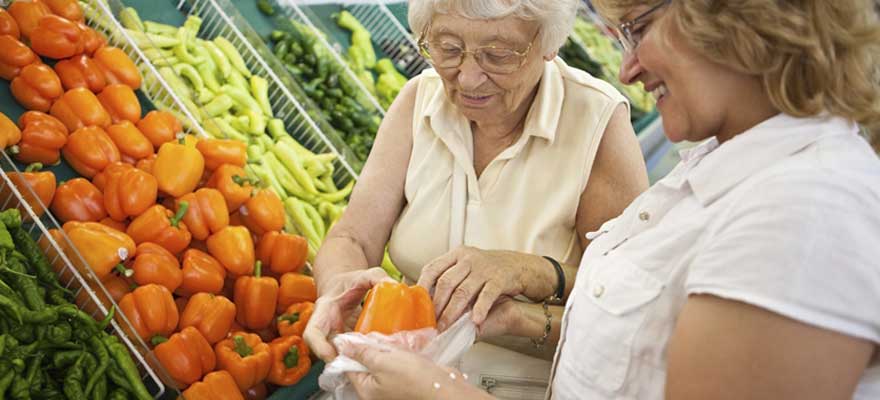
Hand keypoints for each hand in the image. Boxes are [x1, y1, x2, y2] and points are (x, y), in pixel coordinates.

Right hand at [303, 267, 390, 361]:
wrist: (347, 286)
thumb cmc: (351, 280)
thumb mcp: (363, 274)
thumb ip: (376, 276)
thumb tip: (391, 284)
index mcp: (324, 311)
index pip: (312, 333)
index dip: (319, 347)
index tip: (332, 354)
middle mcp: (327, 328)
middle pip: (326, 351)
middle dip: (340, 360)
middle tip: (358, 364)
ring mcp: (338, 336)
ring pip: (341, 355)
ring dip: (354, 360)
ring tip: (371, 361)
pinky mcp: (349, 342)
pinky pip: (354, 352)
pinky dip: (365, 356)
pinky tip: (379, 355)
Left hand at [343, 343, 483, 399]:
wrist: (442, 387)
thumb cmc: (414, 379)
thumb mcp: (382, 361)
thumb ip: (361, 353)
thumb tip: (342, 346)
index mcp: (366, 390)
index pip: (349, 367)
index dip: (350, 350)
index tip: (353, 335)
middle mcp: (377, 391)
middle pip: (366, 364)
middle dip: (371, 349)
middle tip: (377, 339)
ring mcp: (392, 386)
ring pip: (382, 362)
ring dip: (386, 350)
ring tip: (393, 345)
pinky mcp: (405, 381)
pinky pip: (396, 364)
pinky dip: (398, 355)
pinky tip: (404, 349)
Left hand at [417, 247, 527, 330]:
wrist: (516, 265)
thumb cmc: (485, 269)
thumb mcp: (465, 265)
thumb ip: (447, 276)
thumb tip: (424, 298)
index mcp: (456, 255)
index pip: (432, 268)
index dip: (423, 286)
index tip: (416, 304)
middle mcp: (468, 259)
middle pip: (446, 283)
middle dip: (436, 305)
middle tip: (430, 322)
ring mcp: (484, 269)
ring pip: (463, 292)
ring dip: (452, 312)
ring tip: (445, 327)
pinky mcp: (499, 279)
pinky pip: (486, 296)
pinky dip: (479, 309)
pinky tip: (475, 321)